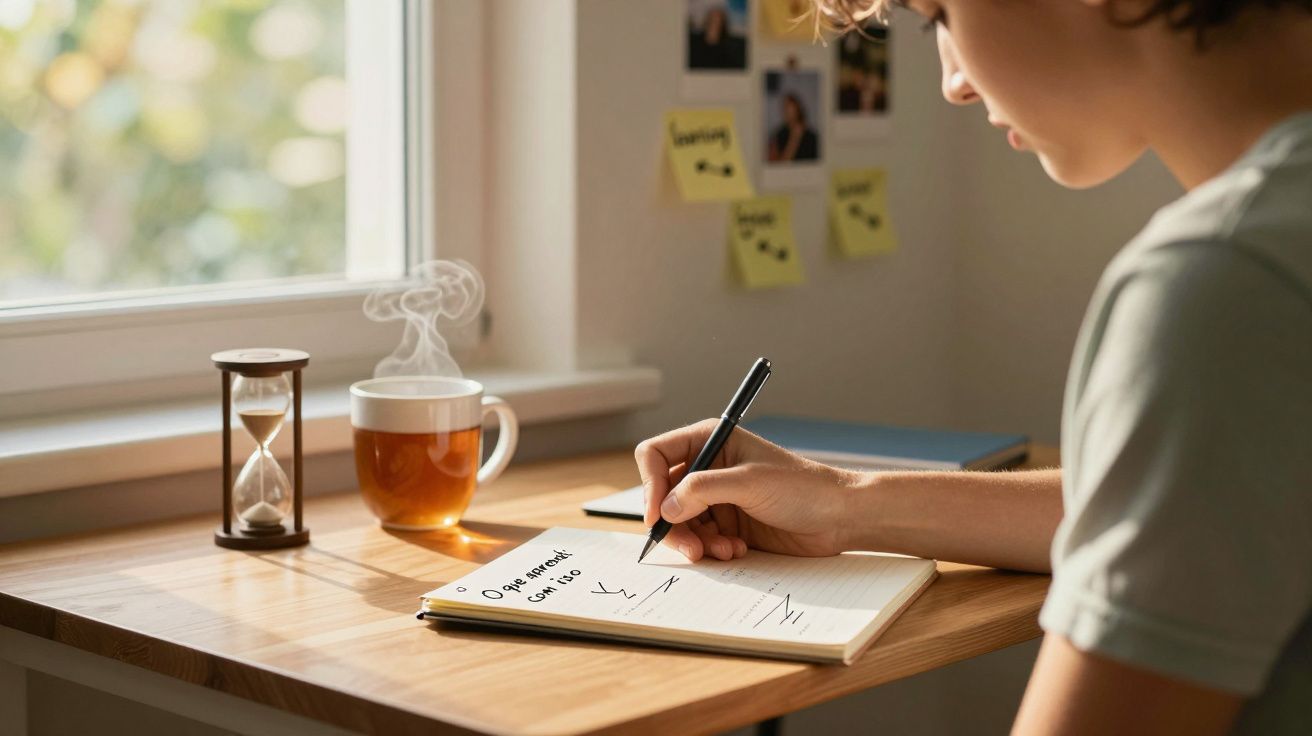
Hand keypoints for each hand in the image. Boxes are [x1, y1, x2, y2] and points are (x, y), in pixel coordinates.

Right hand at [634, 419, 859, 561]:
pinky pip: (700, 539)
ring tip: (724, 550)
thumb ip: (701, 490)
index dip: (649, 485)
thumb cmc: (802, 487)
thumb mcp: (749, 482)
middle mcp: (708, 467)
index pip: (656, 455)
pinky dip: (712, 549)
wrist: (839, 517)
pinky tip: (736, 549)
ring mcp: (716, 497)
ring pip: (679, 523)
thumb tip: (665, 508)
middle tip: (690, 548)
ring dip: (696, 541)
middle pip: (663, 496)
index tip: (657, 516)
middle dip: (674, 524)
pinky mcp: (727, 523)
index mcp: (709, 441)